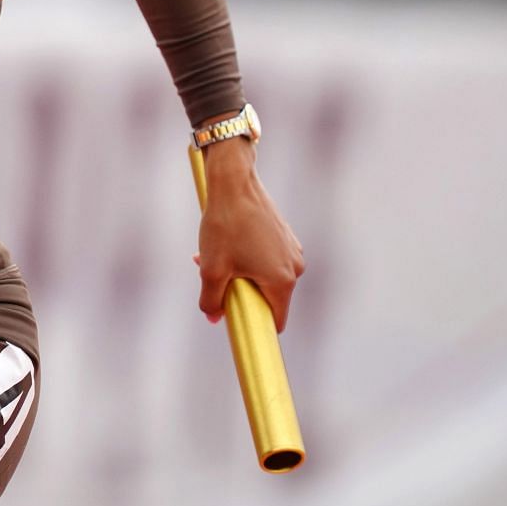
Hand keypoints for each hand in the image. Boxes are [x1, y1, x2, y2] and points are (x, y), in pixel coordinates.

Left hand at [193, 142, 304, 331]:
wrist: (234, 182)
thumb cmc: (225, 226)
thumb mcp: (211, 269)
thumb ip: (211, 300)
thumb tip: (214, 318)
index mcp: (283, 281)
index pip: (275, 319)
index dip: (253, 323)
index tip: (233, 317)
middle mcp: (294, 267)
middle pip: (266, 296)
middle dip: (239, 291)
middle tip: (213, 276)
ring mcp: (291, 249)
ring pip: (263, 274)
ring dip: (238, 272)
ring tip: (211, 255)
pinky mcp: (284, 235)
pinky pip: (265, 256)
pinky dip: (245, 256)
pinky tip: (224, 242)